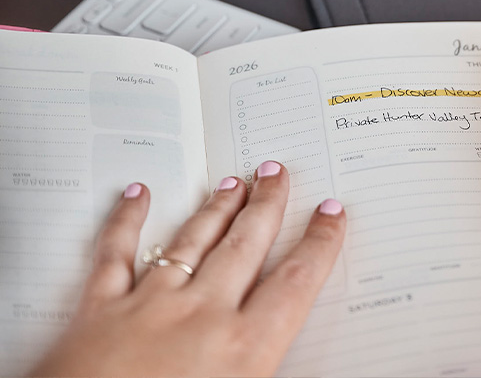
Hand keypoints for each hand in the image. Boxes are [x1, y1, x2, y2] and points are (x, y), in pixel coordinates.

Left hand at [32, 161, 345, 377]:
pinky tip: (136, 196)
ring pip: (193, 241)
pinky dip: (125, 221)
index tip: (329, 215)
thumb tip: (288, 359)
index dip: (319, 243)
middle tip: (278, 175)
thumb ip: (266, 369)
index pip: (296, 282)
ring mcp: (149, 306)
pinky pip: (113, 254)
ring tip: (233, 182)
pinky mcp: (98, 309)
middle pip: (246, 246)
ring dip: (218, 208)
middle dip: (268, 205)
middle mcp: (201, 316)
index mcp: (243, 350)